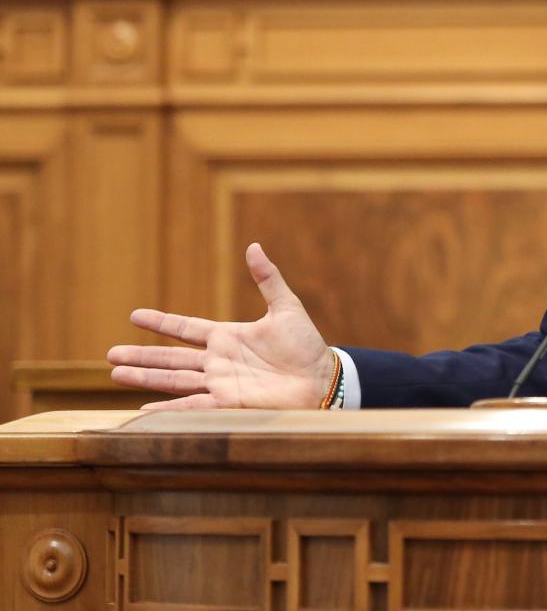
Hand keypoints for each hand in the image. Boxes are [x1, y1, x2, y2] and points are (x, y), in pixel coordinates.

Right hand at [108, 243, 336, 408]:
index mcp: (227, 337)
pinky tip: (143, 411)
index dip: (161, 323)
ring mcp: (220, 383)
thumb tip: (254, 247)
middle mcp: (218, 361)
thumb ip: (268, 279)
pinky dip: (168, 409)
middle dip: (141, 356)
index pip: (185, 328)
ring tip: (116, 373)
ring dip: (145, 378)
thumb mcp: (286, 307)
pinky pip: (192, 406)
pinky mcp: (228, 403)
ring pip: (174, 379)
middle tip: (111, 355)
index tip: (135, 315)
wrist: (323, 379)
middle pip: (171, 357)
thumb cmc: (307, 346)